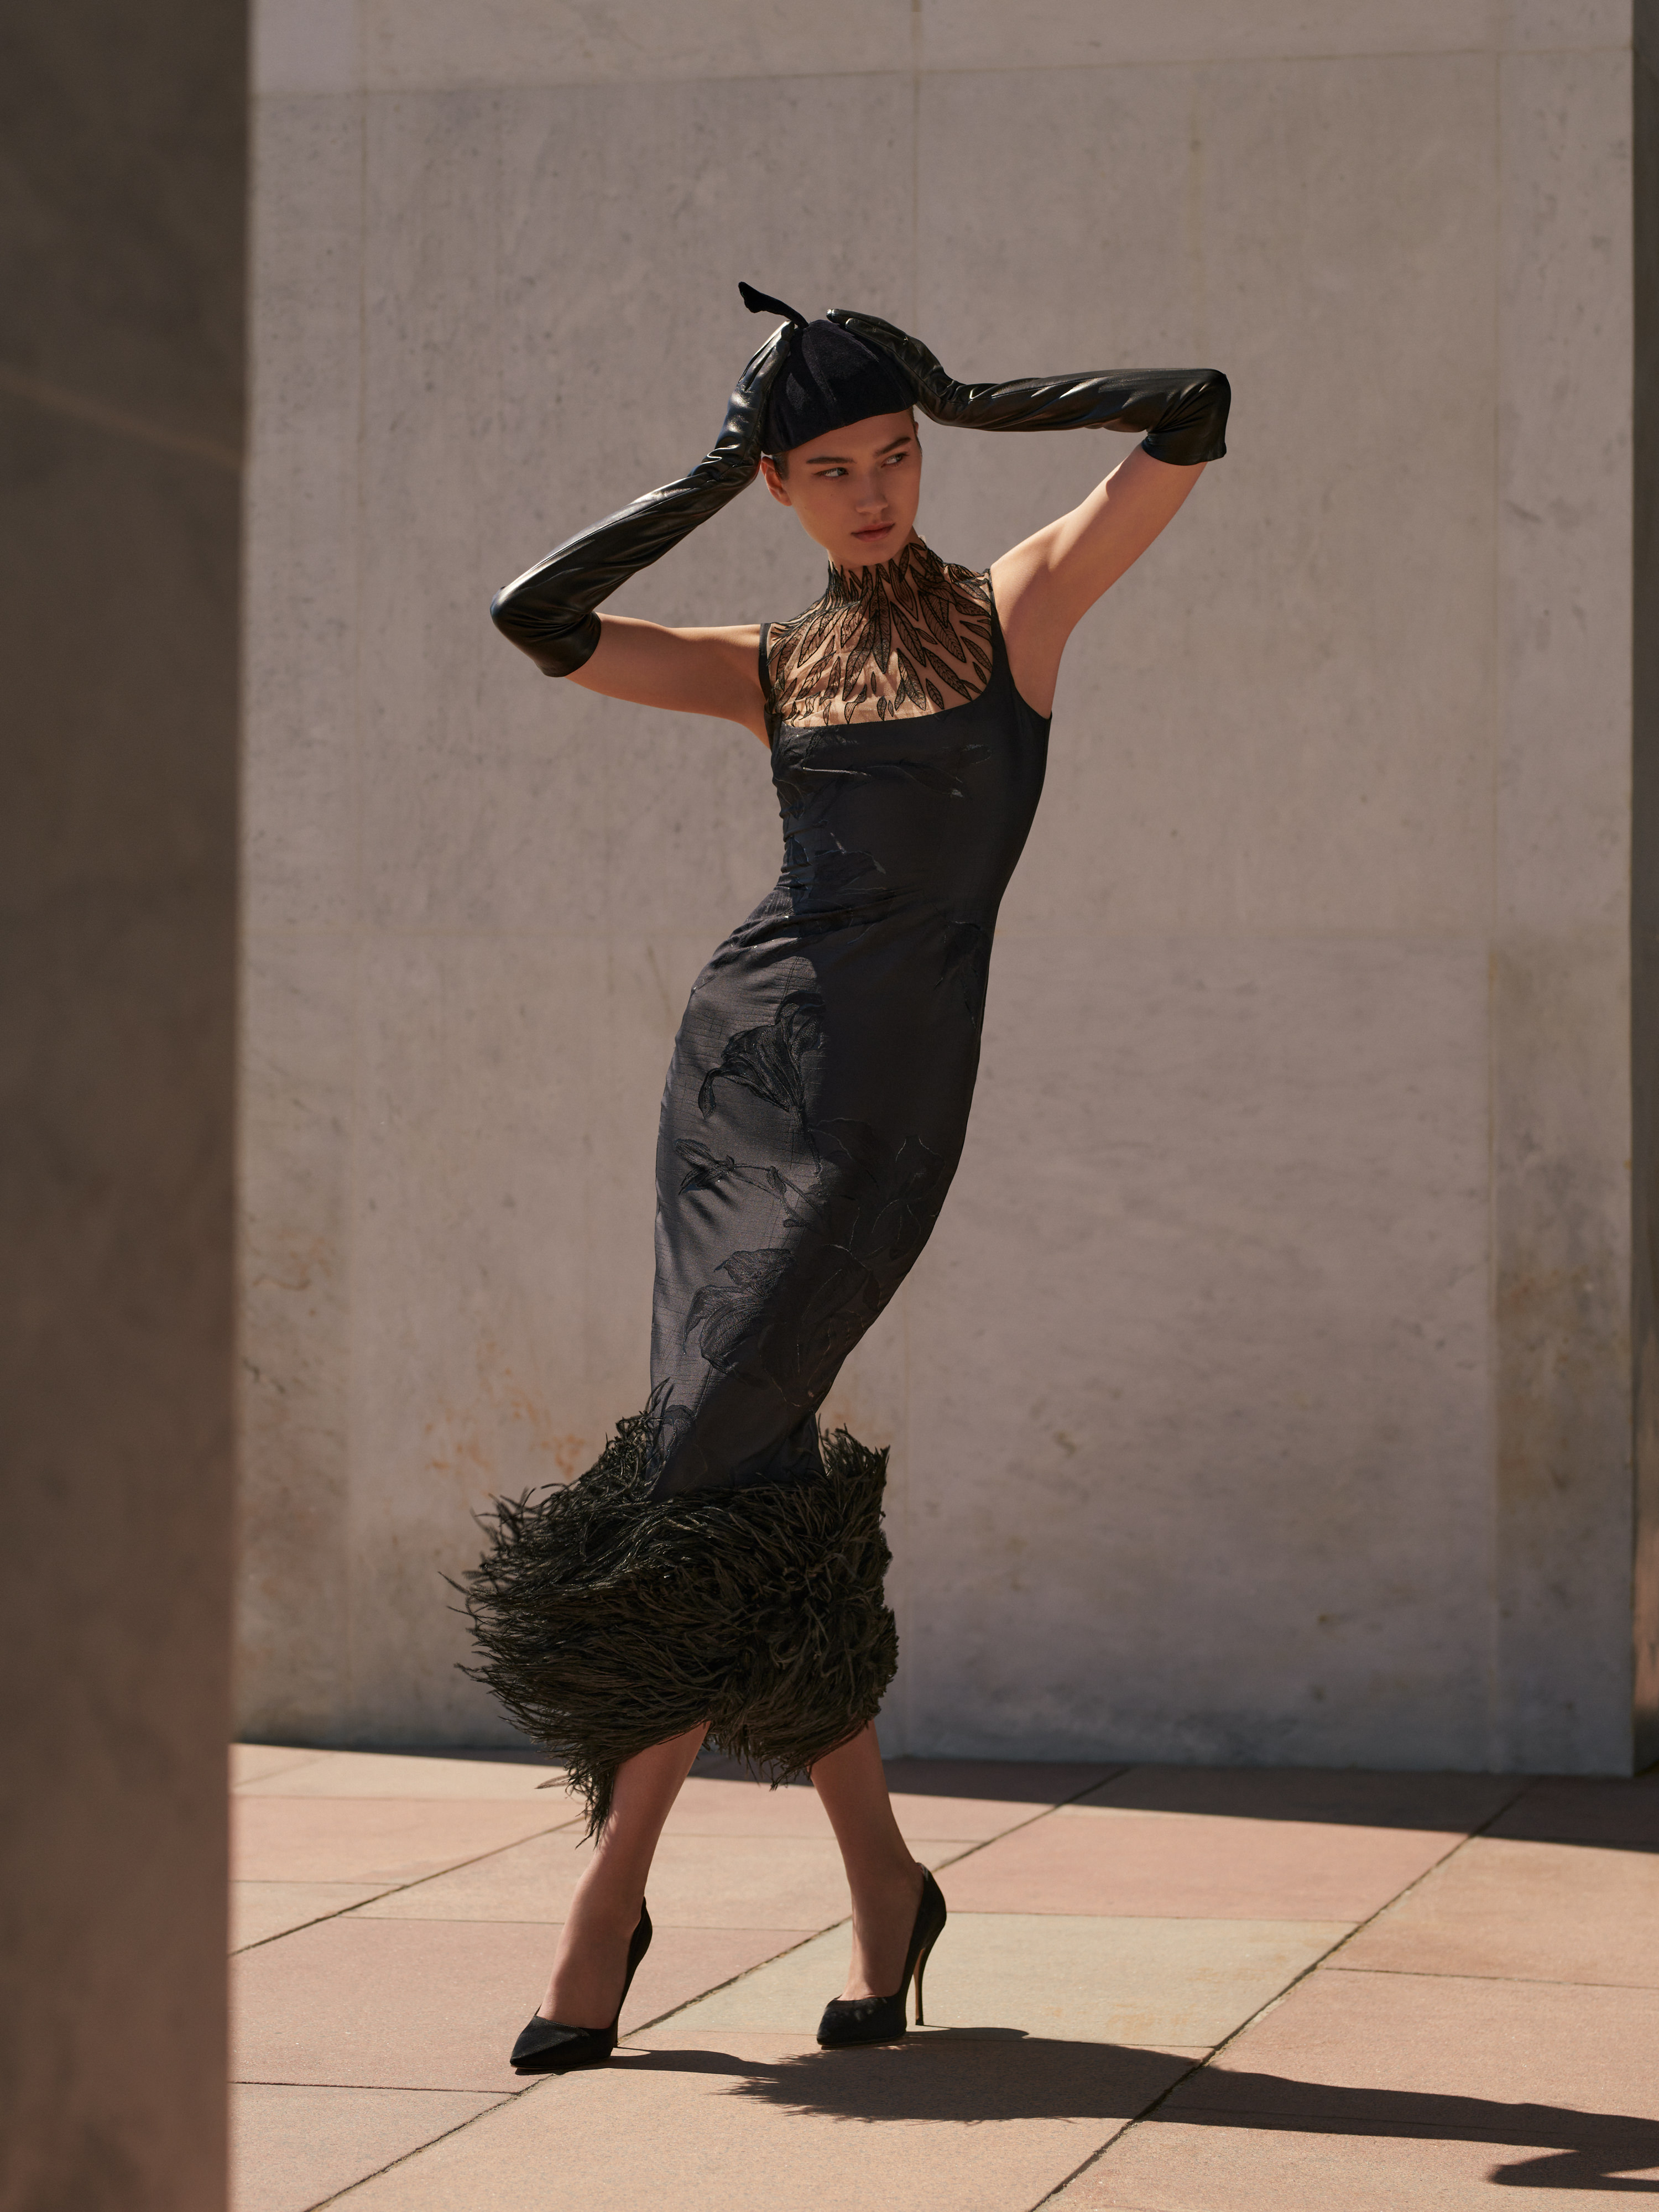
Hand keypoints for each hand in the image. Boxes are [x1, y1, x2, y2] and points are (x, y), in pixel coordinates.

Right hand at [712, 321, 794, 472]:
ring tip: (790, 329)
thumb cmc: (742, 463)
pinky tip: (786, 345)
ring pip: (762, 363)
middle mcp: (740, 394)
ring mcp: (744, 396)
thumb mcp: (756, 439)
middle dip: (773, 343)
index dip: (769, 355)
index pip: (757, 373)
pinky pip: (766, 375)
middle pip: (759, 362)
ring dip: (776, 344)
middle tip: (788, 327)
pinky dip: (775, 358)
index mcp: (741, 402)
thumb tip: (779, 426)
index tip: (782, 341)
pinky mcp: (750, 402)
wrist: (728, 468)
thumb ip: (764, 425)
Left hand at [824, 307, 950, 420]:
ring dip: (855, 320)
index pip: (882, 336)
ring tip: (835, 315)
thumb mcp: (911, 389)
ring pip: (877, 328)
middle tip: (832, 313)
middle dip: (854, 319)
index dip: (863, 328)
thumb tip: (884, 391)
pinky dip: (865, 330)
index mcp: (910, 351)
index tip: (843, 323)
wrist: (950, 403)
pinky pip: (881, 338)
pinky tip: (849, 325)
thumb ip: (898, 383)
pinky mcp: (906, 353)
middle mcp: (909, 344)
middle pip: (877, 327)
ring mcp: (908, 347)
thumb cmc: (934, 403)